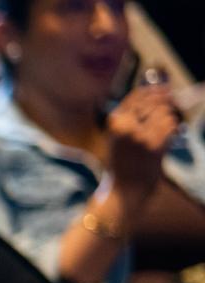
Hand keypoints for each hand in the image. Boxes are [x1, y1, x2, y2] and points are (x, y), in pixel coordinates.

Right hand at [105, 85, 179, 210]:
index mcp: (114, 122)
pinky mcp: (154, 145)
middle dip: (165, 104)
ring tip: (161, 133)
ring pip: (165, 113)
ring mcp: (140, 135)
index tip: (165, 88)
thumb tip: (154, 92)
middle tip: (170, 108)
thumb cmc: (123, 163)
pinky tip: (165, 140)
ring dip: (168, 120)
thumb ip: (130, 116)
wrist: (125, 190)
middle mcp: (125, 126)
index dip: (154, 90)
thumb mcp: (117, 136)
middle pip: (154, 101)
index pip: (137, 96)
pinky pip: (171, 126)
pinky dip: (172, 131)